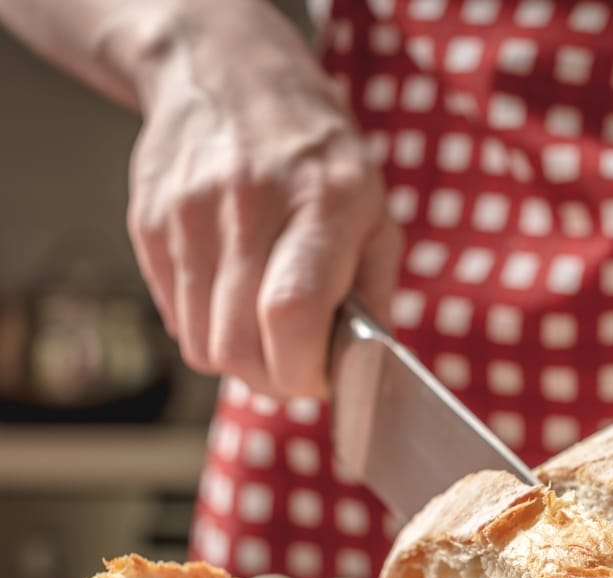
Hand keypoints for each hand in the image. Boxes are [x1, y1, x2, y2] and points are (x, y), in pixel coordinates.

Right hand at [125, 0, 401, 397]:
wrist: (228, 74)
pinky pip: (175, 318)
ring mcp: (189, 213)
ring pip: (201, 344)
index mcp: (321, 203)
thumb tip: (366, 370)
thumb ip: (375, 296)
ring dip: (238, 358)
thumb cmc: (319, 157)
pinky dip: (206, 328)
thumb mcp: (375, 213)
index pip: (291, 313)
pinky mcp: (149, 223)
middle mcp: (249, 204)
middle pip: (237, 345)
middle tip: (294, 367)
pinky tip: (231, 296)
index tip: (318, 379)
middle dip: (271, 379)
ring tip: (264, 329)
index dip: (302, 371)